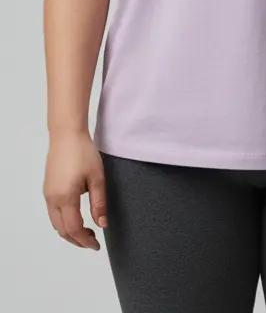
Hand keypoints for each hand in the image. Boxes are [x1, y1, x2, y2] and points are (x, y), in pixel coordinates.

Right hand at [43, 130, 106, 250]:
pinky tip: (76, 219)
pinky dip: (64, 222)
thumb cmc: (84, 153)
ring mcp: (48, 195)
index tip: (97, 245)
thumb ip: (99, 203)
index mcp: (65, 198)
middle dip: (77, 240)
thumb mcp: (97, 178)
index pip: (73, 229)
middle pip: (62, 230)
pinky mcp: (48, 190)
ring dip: (69, 232)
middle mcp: (52, 199)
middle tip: (93, 242)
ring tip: (86, 233)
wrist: (67, 135)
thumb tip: (102, 224)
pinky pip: (54, 213)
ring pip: (56, 223)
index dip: (85, 240)